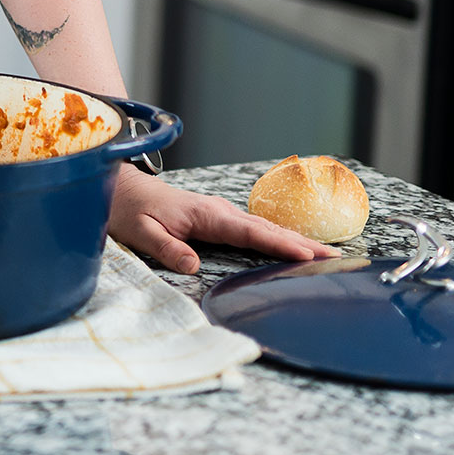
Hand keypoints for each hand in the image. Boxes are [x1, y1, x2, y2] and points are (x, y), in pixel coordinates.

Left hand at [108, 166, 336, 273]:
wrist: (119, 188)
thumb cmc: (128, 209)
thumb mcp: (139, 231)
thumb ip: (166, 248)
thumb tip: (193, 266)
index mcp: (206, 215)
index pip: (249, 233)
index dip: (279, 244)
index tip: (306, 255)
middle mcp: (219, 211)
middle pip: (266, 229)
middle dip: (301, 243)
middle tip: (334, 258)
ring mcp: (221, 213)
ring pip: (263, 228)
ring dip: (294, 240)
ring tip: (325, 255)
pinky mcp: (219, 218)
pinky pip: (254, 230)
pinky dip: (277, 237)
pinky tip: (292, 248)